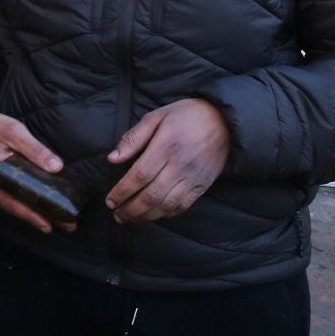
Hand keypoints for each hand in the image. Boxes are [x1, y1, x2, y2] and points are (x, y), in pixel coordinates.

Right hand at [0, 110, 67, 232]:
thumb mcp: (12, 130)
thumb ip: (34, 149)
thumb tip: (57, 167)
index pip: (12, 201)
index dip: (31, 215)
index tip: (50, 225)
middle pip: (13, 207)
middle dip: (39, 217)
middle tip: (66, 225)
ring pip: (10, 204)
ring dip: (33, 211)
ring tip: (59, 218)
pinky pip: (7, 197)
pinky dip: (23, 202)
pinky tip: (40, 204)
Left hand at [105, 98, 229, 223]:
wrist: (224, 121)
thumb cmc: (186, 116)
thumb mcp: (156, 117)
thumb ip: (133, 138)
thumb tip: (112, 158)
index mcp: (166, 146)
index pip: (139, 175)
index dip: (123, 192)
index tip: (110, 201)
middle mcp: (180, 165)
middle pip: (151, 195)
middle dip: (130, 209)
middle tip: (116, 215)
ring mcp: (193, 177)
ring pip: (167, 205)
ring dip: (145, 216)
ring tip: (130, 219)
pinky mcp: (202, 185)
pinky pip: (183, 206)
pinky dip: (166, 214)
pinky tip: (152, 215)